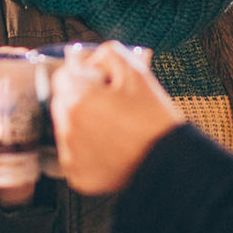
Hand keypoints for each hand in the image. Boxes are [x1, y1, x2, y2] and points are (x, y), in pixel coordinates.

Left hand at [51, 41, 184, 194]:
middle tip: (111, 107)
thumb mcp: (135, 71)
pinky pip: (75, 156)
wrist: (169, 161)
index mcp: (76, 98)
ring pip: (67, 130)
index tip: (101, 84)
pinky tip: (111, 149)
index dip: (84, 76)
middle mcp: (67, 127)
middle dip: (80, 100)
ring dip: (83, 126)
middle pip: (62, 103)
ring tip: (114, 130)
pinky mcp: (77, 177)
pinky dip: (87, 152)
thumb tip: (87, 60)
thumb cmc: (153, 117)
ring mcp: (70, 154)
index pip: (63, 76)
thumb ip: (105, 55)